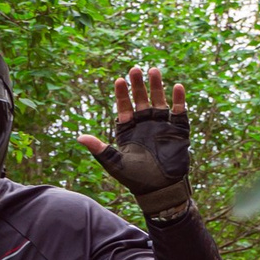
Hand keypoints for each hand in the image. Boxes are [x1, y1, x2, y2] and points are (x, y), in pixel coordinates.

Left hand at [78, 67, 191, 216]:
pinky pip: (179, 112)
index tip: (119, 80)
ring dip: (157, 86)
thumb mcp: (115, 163)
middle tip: (135, 69)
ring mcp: (161, 125)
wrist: (160, 190)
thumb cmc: (136, 178)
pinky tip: (177, 87)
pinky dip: (179, 100)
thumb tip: (80, 137)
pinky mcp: (178, 130)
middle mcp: (144, 123)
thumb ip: (100, 149)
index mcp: (129, 129)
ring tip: (154, 70)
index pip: (124, 107)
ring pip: (159, 100)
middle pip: (141, 99)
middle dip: (138, 85)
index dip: (122, 94)